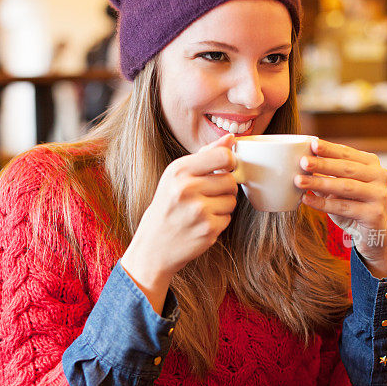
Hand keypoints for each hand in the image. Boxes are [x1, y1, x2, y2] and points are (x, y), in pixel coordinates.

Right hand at [121, 133, 237, 311]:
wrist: (153, 247)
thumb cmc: (167, 207)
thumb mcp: (176, 177)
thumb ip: (205, 155)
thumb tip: (231, 138)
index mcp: (178, 171)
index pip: (223, 156)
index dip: (230, 162)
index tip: (225, 169)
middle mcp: (187, 188)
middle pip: (230, 180)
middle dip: (224, 188)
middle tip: (207, 196)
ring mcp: (198, 211)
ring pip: (232, 200)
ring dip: (222, 206)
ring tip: (202, 211)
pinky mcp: (208, 229)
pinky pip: (228, 218)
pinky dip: (219, 221)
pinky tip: (201, 224)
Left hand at [295, 137, 386, 277]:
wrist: (373, 236)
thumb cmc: (353, 207)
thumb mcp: (339, 189)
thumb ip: (325, 176)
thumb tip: (302, 162)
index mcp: (372, 165)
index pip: (348, 153)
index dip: (329, 149)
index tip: (312, 144)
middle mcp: (380, 176)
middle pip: (346, 168)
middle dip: (322, 164)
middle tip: (302, 162)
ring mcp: (380, 195)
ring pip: (345, 187)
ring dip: (320, 183)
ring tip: (299, 181)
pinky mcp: (375, 214)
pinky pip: (344, 207)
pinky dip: (323, 204)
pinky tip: (306, 200)